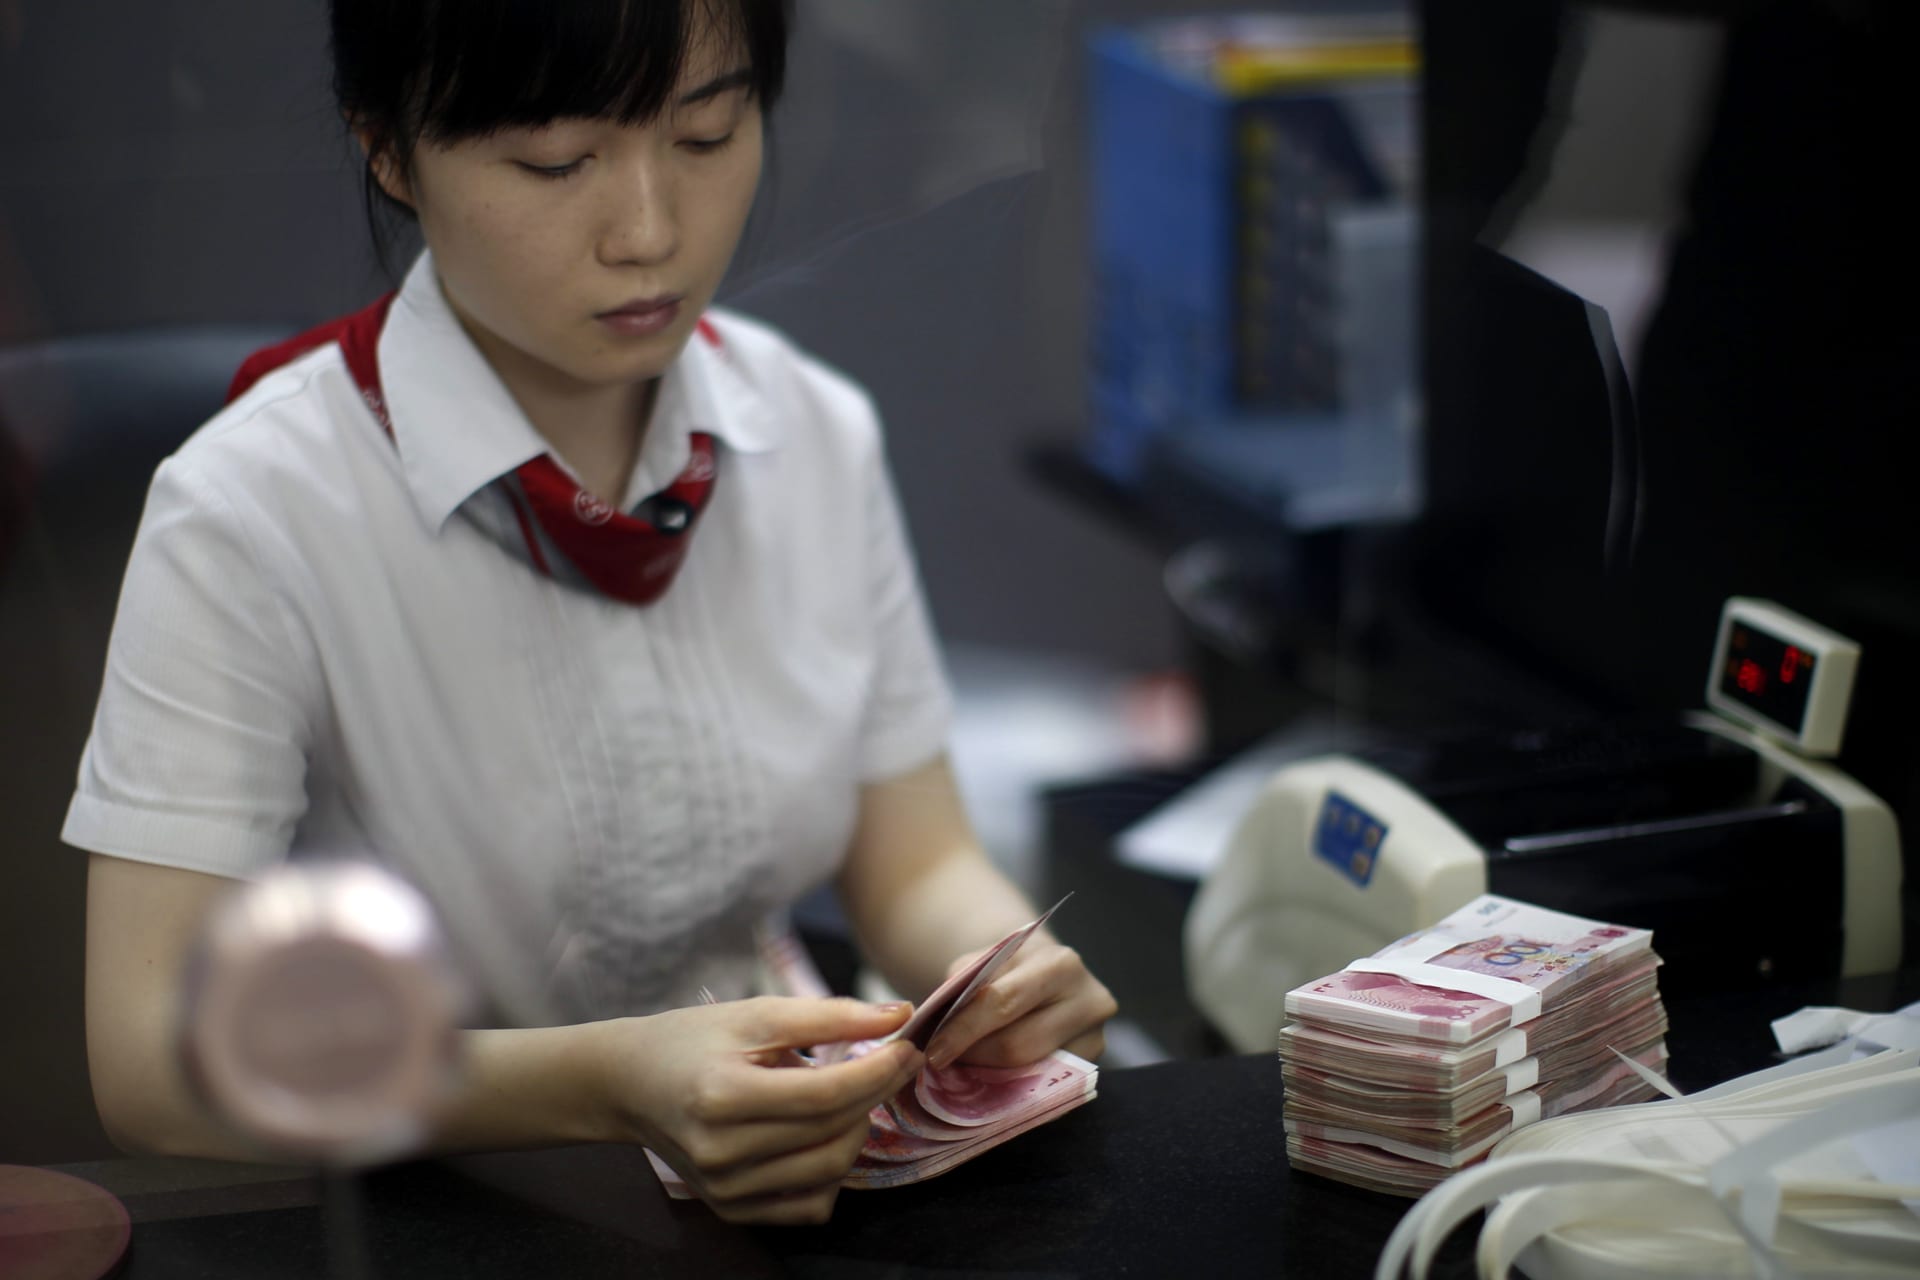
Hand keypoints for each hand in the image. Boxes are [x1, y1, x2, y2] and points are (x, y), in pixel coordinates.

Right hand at [604, 996, 922, 1223]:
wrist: (631, 1084)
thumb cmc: (695, 1039)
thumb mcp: (757, 1014)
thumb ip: (830, 1016)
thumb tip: (901, 1015)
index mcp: (722, 1096)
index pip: (825, 1094)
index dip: (878, 1070)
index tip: (908, 1044)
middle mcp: (721, 1152)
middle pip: (831, 1131)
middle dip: (876, 1093)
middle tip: (892, 1061)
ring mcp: (725, 1188)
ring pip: (829, 1171)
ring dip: (859, 1130)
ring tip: (854, 1094)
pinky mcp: (731, 1209)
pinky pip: (809, 1205)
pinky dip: (833, 1172)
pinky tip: (826, 1134)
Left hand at [922, 937, 1116, 1070]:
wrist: (1048, 976)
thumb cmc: (1010, 969)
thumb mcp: (984, 962)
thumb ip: (963, 987)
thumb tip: (934, 1025)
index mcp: (1060, 965)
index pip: (1002, 1002)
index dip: (963, 1030)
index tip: (933, 1050)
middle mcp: (1089, 1001)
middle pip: (1017, 1045)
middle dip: (973, 1056)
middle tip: (943, 1062)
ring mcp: (1095, 1040)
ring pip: (1029, 1072)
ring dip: (987, 1073)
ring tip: (962, 1066)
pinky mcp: (1090, 1070)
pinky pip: (1040, 1088)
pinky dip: (1008, 1084)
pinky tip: (988, 1075)